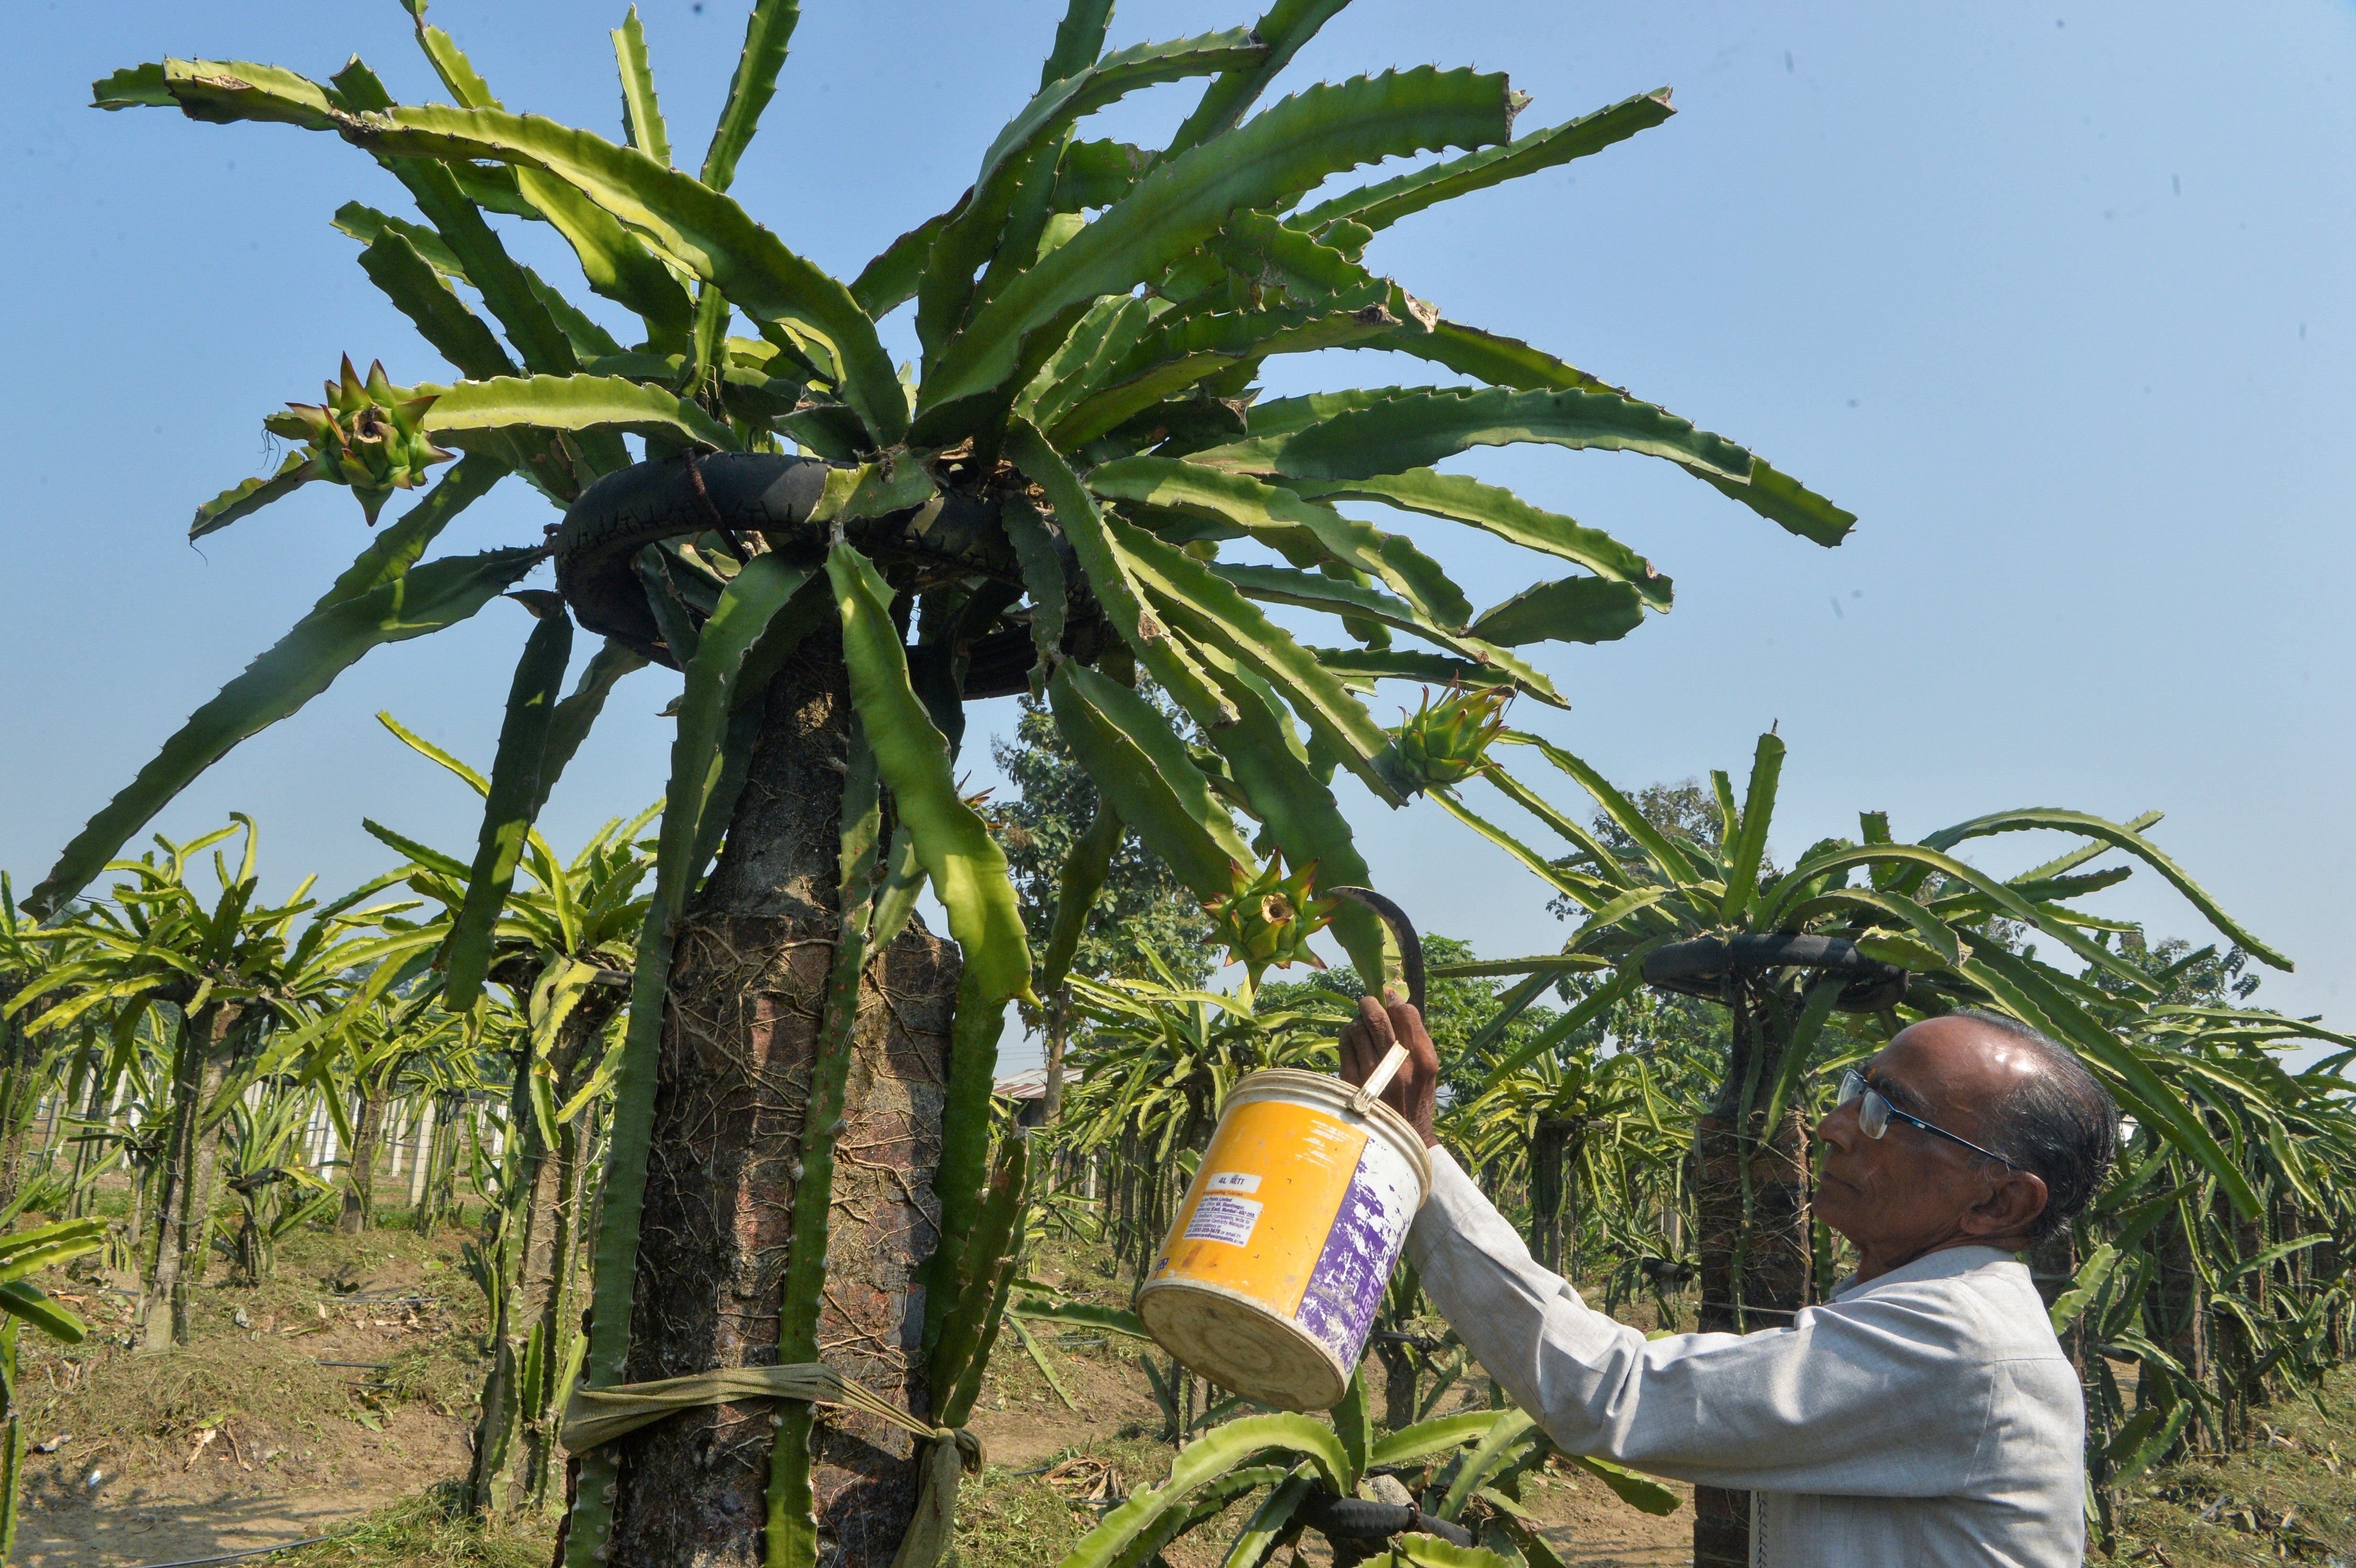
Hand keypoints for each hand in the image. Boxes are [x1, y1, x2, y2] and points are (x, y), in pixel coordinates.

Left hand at [1338, 991, 1439, 1146]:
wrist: (1402, 1137)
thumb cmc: (1416, 1098)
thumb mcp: (1427, 1069)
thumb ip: (1416, 1037)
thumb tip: (1395, 1001)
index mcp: (1423, 1059)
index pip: (1406, 1014)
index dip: (1394, 1002)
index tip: (1388, 1000)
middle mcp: (1398, 1065)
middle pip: (1377, 1017)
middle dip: (1369, 1004)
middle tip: (1367, 1005)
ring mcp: (1372, 1074)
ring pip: (1357, 1029)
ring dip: (1357, 1022)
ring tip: (1361, 1027)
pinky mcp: (1352, 1081)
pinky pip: (1344, 1044)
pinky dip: (1347, 1036)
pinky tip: (1352, 1041)